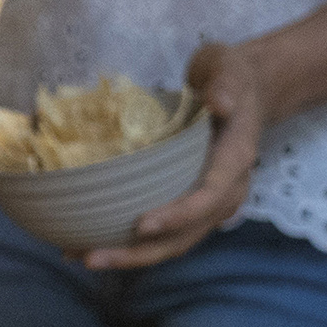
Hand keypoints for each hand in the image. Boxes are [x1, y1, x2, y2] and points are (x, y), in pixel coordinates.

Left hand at [81, 43, 264, 269]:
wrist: (244, 92)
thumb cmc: (231, 77)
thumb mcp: (230, 69)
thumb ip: (226, 84)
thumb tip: (220, 102)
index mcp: (234, 163)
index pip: (207, 199)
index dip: (176, 216)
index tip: (141, 225)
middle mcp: (225, 193)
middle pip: (184, 236)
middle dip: (139, 253)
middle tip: (91, 257)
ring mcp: (207, 205)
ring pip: (172, 244)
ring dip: (128, 256)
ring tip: (81, 256)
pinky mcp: (190, 206)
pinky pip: (163, 234)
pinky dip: (131, 243)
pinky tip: (91, 241)